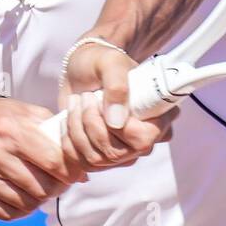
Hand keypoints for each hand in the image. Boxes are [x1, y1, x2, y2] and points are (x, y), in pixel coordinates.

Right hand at [0, 96, 90, 221]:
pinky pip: (3, 214)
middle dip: (55, 188)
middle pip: (41, 188)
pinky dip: (17, 209)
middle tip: (57, 183)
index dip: (69, 171)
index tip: (73, 173)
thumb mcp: (21, 111)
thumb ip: (53, 133)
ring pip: (24, 205)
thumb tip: (83, 170)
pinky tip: (18, 194)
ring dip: (37, 200)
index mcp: (8, 128)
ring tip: (38, 188)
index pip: (53, 161)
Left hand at [56, 35, 179, 171]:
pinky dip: (67, 139)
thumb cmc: (102, 62)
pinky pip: (80, 163)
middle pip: (115, 153)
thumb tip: (116, 122)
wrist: (84, 69)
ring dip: (76, 128)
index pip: (143, 140)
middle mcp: (143, 141)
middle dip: (91, 122)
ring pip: (95, 159)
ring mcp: (121, 153)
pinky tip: (69, 118)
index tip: (100, 100)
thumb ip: (117, 86)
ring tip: (77, 101)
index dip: (118, 127)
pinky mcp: (100, 158)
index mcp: (158, 117)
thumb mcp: (111, 62)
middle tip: (85, 96)